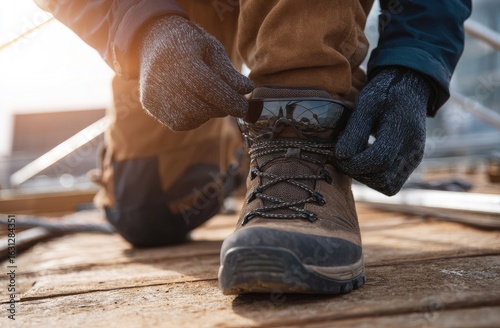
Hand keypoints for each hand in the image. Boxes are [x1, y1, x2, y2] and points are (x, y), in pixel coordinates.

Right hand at [139, 16, 253, 130]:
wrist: (155, 42)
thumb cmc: (191, 45)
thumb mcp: (213, 50)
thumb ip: (229, 72)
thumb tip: (246, 90)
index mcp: (180, 58)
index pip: (206, 86)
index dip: (228, 100)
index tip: (244, 108)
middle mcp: (162, 78)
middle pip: (198, 106)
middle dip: (221, 109)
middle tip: (231, 102)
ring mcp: (153, 94)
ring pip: (190, 119)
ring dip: (207, 114)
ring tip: (209, 98)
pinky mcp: (150, 106)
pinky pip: (180, 123)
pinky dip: (194, 117)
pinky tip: (195, 102)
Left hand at [335, 67, 431, 195]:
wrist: (409, 90)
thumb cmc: (383, 93)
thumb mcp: (365, 104)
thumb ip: (354, 130)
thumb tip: (341, 156)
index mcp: (403, 129)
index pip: (378, 160)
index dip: (354, 163)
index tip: (338, 154)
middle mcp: (413, 149)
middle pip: (382, 178)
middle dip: (357, 171)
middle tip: (345, 155)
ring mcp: (414, 159)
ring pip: (387, 186)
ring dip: (366, 177)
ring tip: (356, 156)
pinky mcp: (410, 165)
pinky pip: (391, 184)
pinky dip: (375, 177)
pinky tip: (366, 159)